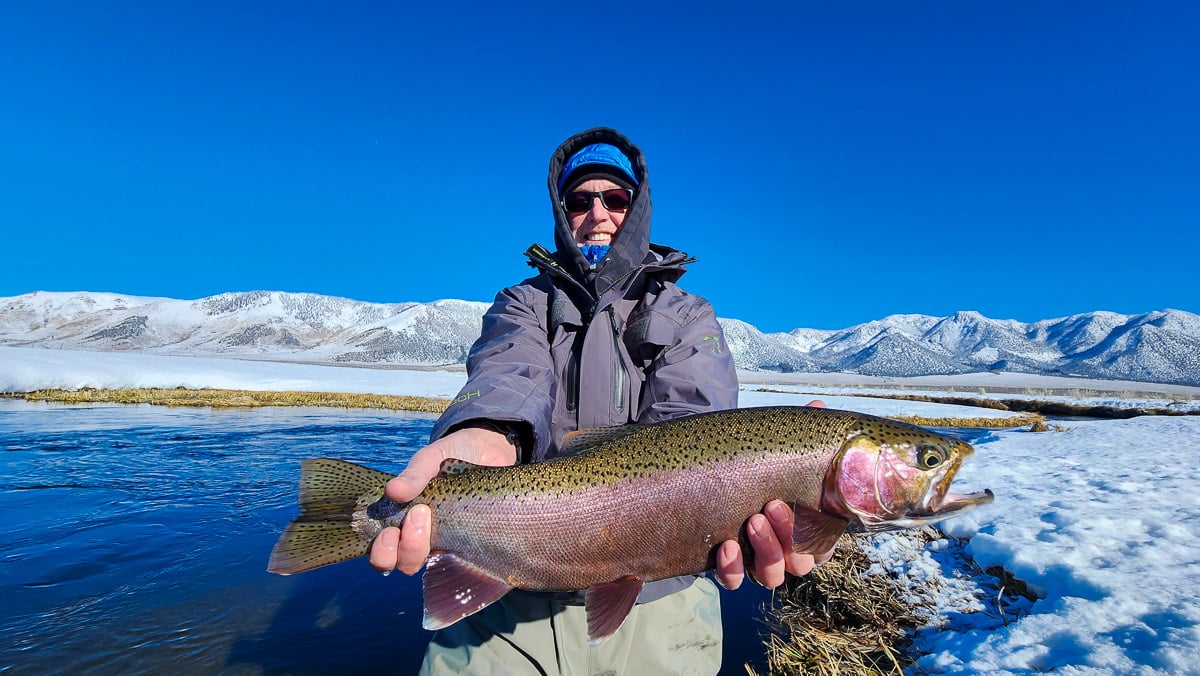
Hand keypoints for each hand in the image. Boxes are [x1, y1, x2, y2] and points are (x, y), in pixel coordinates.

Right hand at [368, 426, 518, 574]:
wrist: (490, 450)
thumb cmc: (453, 454)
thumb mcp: (430, 458)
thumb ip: (414, 474)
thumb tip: (392, 491)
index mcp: (403, 518)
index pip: (383, 550)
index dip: (382, 550)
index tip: (390, 530)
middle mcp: (421, 535)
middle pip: (402, 563)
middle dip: (403, 550)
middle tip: (417, 515)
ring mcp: (447, 540)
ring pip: (429, 564)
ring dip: (421, 548)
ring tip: (430, 516)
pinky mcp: (472, 540)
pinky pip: (463, 560)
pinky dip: (459, 554)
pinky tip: (463, 532)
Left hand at [714, 399, 831, 589]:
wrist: (705, 471)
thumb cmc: (751, 463)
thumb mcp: (774, 447)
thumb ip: (798, 432)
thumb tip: (819, 407)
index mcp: (802, 527)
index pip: (823, 545)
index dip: (818, 535)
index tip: (801, 505)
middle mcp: (782, 549)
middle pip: (801, 563)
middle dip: (788, 537)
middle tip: (771, 506)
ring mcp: (753, 560)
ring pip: (772, 576)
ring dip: (766, 553)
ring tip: (751, 522)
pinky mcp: (725, 566)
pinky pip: (733, 582)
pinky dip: (732, 570)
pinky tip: (725, 547)